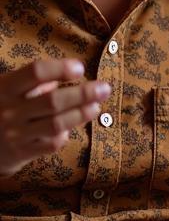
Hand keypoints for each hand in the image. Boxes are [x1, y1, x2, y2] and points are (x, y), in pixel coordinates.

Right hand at [0, 60, 109, 175]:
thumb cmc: (3, 107)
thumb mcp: (10, 88)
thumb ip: (36, 80)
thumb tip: (72, 70)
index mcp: (6, 87)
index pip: (35, 72)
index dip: (60, 68)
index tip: (80, 68)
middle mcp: (9, 110)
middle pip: (53, 100)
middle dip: (84, 94)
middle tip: (105, 88)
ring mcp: (14, 133)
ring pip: (56, 124)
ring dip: (81, 114)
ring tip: (96, 106)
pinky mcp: (21, 152)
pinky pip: (51, 144)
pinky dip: (65, 134)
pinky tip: (72, 127)